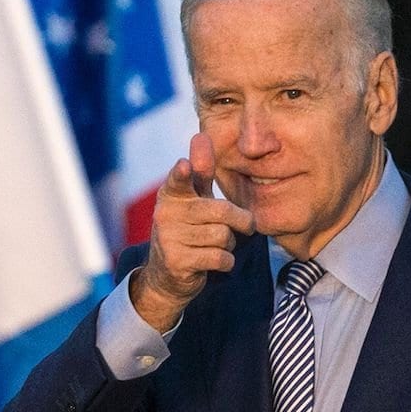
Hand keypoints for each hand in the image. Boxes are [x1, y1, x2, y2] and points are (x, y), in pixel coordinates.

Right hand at [131, 133, 255, 331]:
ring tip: (214, 245)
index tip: (183, 166)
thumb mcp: (193, 198)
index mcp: (171, 193)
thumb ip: (200, 170)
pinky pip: (220, 258)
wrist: (166, 276)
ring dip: (229, 244)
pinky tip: (211, 261)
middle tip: (244, 226)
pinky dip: (225, 262)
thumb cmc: (187, 228)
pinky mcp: (177, 262)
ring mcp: (169, 238)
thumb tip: (201, 135)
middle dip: (240, 221)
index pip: (178, 180)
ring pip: (223, 236)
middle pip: (221, 211)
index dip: (182, 173)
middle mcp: (166, 213)